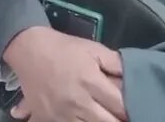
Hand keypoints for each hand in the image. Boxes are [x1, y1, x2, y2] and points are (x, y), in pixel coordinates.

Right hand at [2, 27, 126, 121]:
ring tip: (103, 116)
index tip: (136, 109)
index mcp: (90, 82)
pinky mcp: (47, 119)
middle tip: (122, 117)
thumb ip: (116, 63)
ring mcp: (62, 114)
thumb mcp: (94, 49)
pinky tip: (82, 118)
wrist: (28, 49)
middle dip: (118, 120)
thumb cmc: (64, 48)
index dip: (131, 109)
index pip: (120, 105)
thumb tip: (135, 77)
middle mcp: (77, 102)